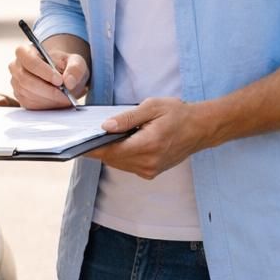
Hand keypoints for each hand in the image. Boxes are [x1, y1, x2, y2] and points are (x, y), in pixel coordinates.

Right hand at [8, 45, 88, 109]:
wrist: (62, 76)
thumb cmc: (65, 66)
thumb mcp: (75, 62)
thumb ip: (75, 68)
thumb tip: (69, 82)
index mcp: (26, 51)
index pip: (28, 60)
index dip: (42, 71)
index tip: (59, 80)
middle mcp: (16, 67)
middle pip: (26, 80)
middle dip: (48, 90)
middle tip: (66, 95)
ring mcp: (16, 83)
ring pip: (29, 94)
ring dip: (49, 99)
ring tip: (65, 99)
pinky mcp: (20, 97)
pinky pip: (30, 104)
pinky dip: (46, 105)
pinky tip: (57, 102)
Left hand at [89, 98, 209, 179]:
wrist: (200, 128)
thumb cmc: (177, 114)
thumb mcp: (152, 107)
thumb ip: (127, 117)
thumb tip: (106, 126)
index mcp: (148, 145)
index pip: (111, 151)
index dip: (92, 148)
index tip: (78, 143)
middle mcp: (148, 162)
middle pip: (112, 159)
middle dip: (99, 148)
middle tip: (89, 136)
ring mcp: (150, 170)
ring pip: (119, 164)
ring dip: (110, 152)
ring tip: (107, 137)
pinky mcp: (151, 172)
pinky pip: (128, 166)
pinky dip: (121, 156)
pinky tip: (122, 143)